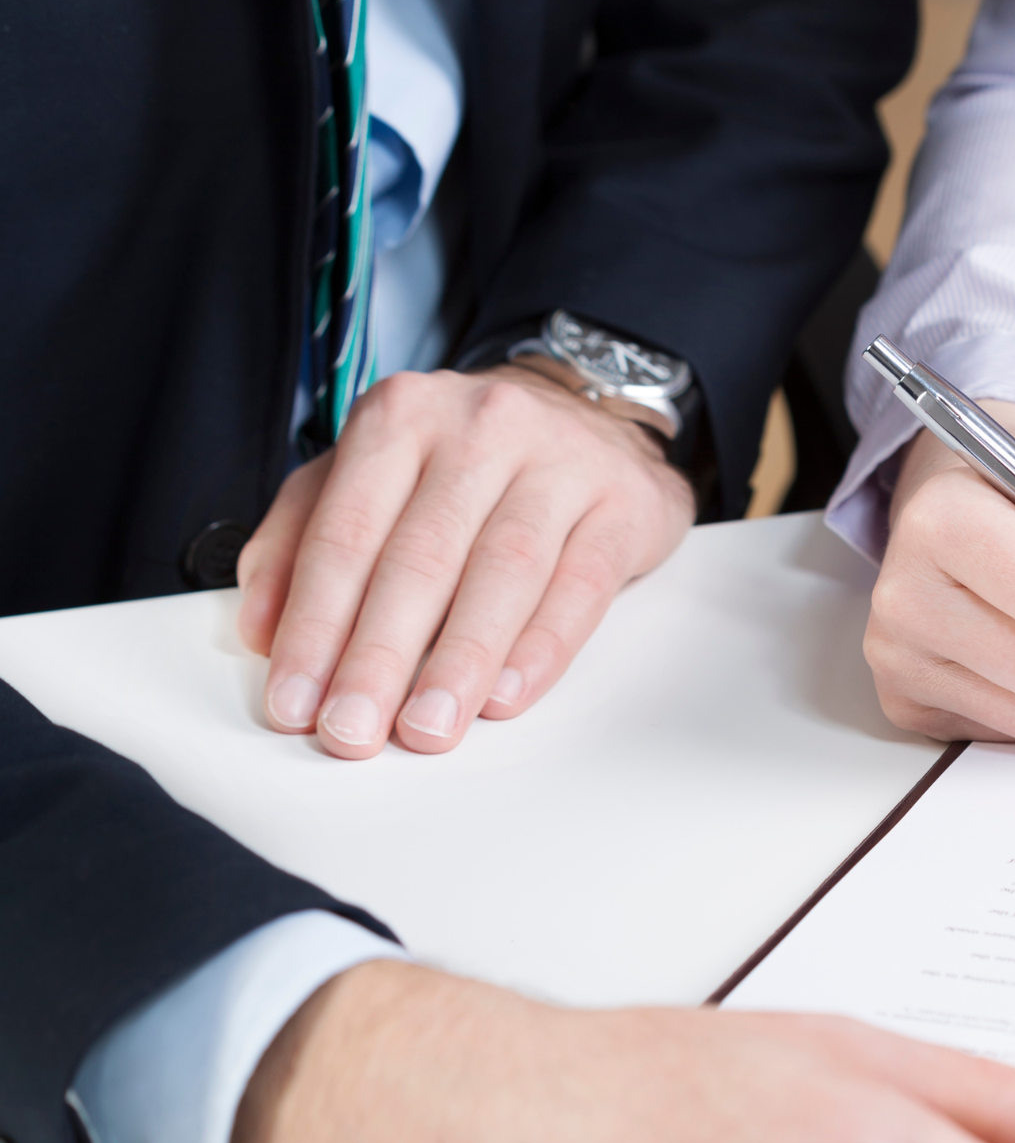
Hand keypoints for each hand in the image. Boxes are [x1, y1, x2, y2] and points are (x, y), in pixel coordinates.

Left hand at [236, 366, 695, 760]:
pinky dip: (542, 646)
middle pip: (421, 556)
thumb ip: (302, 538)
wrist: (591, 412)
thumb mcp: (370, 475)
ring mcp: (560, 460)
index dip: (315, 625)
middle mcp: (481, 426)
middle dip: (379, 656)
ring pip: (504, 570)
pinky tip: (507, 694)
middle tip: (352, 730)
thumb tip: (262, 630)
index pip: (346, 532)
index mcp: (401, 416)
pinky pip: (580, 583)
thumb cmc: (466, 461)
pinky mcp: (623, 503)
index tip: (295, 702)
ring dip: (459, 661)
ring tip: (427, 727)